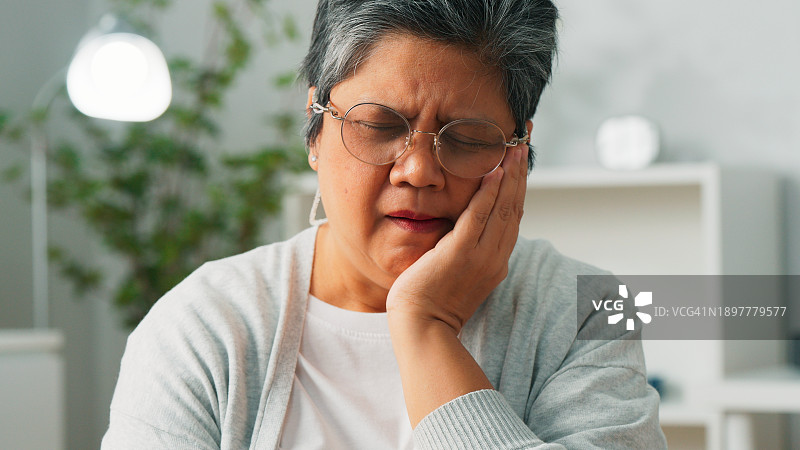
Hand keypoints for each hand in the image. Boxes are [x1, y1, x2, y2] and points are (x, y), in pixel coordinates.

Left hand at [386, 145, 527, 333]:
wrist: (423, 327)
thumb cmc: (432, 303)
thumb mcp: (458, 273)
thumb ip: (467, 250)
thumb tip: (466, 229)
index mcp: (496, 261)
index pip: (512, 217)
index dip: (519, 187)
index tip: (521, 161)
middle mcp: (495, 257)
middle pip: (513, 207)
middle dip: (520, 173)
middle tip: (525, 142)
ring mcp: (480, 256)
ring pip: (502, 208)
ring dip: (510, 175)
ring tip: (515, 148)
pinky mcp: (460, 253)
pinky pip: (478, 216)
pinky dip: (489, 192)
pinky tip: (494, 170)